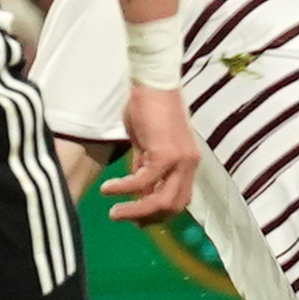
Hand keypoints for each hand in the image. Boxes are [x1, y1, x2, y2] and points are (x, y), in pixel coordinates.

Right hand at [104, 87, 198, 221]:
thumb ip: (145, 165)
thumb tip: (138, 189)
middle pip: (174, 206)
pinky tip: (108, 190)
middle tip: (124, 217)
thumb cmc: (149, 108)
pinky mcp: (166, 153)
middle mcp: (190, 164)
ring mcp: (180, 160)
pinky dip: (124, 189)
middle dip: (148, 217)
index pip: (180, 199)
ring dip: (135, 211)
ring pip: (161, 200)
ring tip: (114, 213)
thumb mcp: (147, 143)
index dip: (160, 212)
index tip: (138, 217)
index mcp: (188, 162)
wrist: (153, 82)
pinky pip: (143, 181)